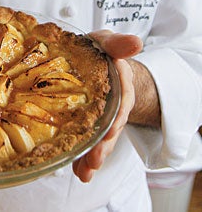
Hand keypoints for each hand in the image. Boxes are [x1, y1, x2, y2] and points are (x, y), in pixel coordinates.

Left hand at [72, 30, 142, 182]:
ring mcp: (104, 116)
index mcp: (119, 81)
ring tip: (87, 171)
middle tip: (96, 158)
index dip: (118, 113)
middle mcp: (115, 102)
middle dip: (105, 143)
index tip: (113, 127)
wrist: (96, 62)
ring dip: (95, 155)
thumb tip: (135, 42)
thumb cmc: (98, 51)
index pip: (123, 97)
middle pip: (113, 124)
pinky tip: (79, 172)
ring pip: (103, 138)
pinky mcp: (91, 125)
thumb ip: (117, 43)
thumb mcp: (106, 42)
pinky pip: (90, 143)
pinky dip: (84, 159)